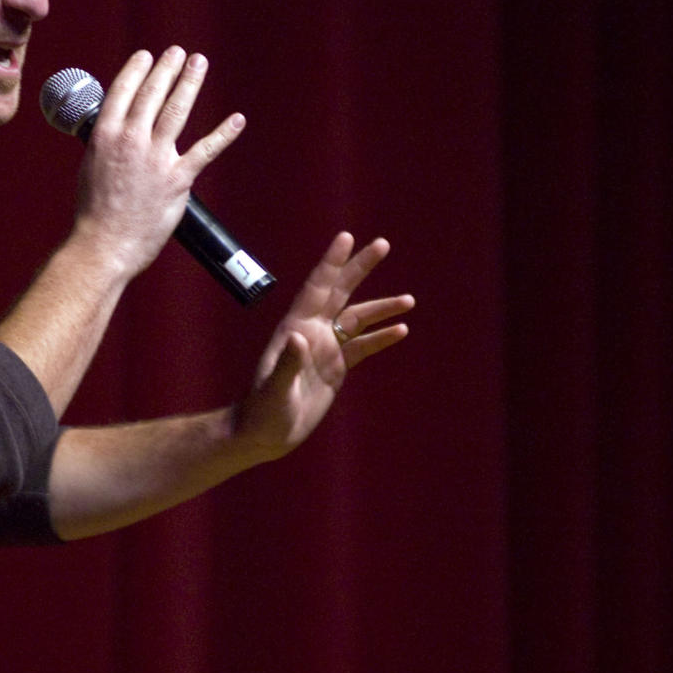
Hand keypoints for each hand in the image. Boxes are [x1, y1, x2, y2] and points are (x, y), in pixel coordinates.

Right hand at [73, 47, 243, 278]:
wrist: (104, 244)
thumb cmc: (94, 211)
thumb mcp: (91, 166)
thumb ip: (108, 144)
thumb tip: (117, 129)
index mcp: (105, 135)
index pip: (123, 91)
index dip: (137, 70)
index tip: (146, 55)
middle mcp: (131, 140)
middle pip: (152, 94)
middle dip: (167, 68)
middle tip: (177, 52)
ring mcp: (156, 158)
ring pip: (177, 111)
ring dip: (190, 83)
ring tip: (198, 63)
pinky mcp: (177, 179)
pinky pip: (205, 150)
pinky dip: (223, 133)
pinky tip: (236, 119)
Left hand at [234, 233, 413, 461]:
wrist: (265, 435)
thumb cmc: (263, 412)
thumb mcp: (275, 390)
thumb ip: (287, 364)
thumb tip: (300, 337)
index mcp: (296, 328)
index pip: (317, 288)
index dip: (332, 262)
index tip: (347, 237)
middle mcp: (312, 331)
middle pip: (341, 292)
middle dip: (360, 268)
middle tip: (382, 244)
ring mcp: (325, 349)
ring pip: (357, 320)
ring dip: (381, 308)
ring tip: (409, 300)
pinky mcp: (336, 368)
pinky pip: (362, 347)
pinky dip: (380, 338)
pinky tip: (401, 330)